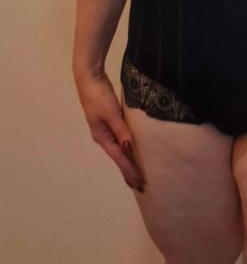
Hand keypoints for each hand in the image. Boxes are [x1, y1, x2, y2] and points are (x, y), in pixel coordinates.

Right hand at [74, 70, 145, 191]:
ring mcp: (104, 129)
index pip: (119, 158)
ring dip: (127, 162)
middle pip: (118, 157)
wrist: (89, 77)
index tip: (140, 182)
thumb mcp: (111, 113)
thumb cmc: (99, 95)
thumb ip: (121, 130)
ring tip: (136, 173)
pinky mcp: (108, 121)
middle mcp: (102, 136)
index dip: (130, 170)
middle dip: (128, 171)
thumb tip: (129, 149)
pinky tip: (130, 151)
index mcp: (102, 136)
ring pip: (118, 150)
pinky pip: (120, 140)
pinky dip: (126, 149)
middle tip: (140, 186)